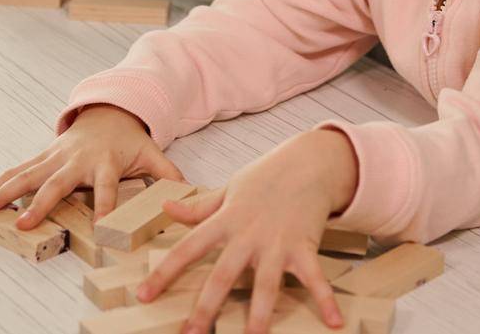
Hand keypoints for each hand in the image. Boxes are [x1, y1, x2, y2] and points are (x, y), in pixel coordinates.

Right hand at [0, 105, 183, 227]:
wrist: (109, 110)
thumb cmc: (130, 139)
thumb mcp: (152, 153)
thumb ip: (168, 174)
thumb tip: (191, 193)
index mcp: (106, 162)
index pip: (107, 188)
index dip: (105, 206)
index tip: (100, 228)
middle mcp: (78, 160)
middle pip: (58, 183)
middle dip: (41, 203)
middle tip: (24, 224)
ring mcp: (58, 156)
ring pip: (29, 174)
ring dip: (6, 191)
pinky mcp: (45, 155)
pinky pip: (19, 169)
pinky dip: (0, 182)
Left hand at [137, 129, 358, 333]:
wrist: (309, 161)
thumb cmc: (267, 177)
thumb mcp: (229, 189)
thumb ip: (199, 207)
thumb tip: (166, 207)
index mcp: (225, 221)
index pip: (187, 249)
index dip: (164, 273)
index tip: (144, 295)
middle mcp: (248, 235)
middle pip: (222, 275)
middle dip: (206, 307)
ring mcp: (277, 243)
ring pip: (265, 284)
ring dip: (259, 315)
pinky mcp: (304, 247)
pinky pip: (315, 278)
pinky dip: (326, 300)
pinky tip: (335, 322)